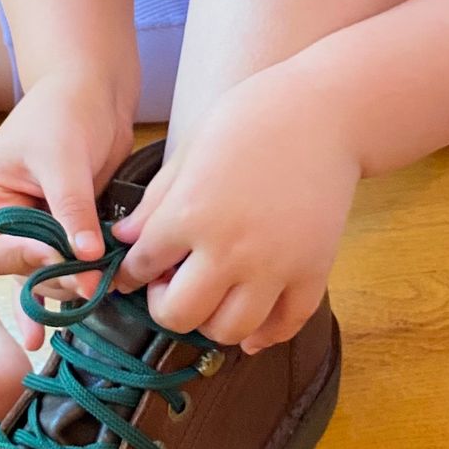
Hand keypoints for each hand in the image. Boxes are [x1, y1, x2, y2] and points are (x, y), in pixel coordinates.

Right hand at [0, 71, 133, 347]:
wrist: (96, 91)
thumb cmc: (66, 110)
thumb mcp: (63, 158)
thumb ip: (71, 209)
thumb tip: (84, 257)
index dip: (19, 259)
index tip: (56, 256)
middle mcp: (4, 221)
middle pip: (16, 269)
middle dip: (49, 279)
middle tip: (85, 285)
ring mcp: (36, 229)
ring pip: (43, 273)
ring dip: (65, 288)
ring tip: (80, 309)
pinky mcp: (67, 232)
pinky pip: (68, 265)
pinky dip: (75, 284)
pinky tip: (70, 320)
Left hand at [112, 62, 360, 352]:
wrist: (325, 113)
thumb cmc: (250, 121)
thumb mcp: (189, 152)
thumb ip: (156, 203)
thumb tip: (124, 240)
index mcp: (190, 215)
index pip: (141, 268)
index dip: (130, 274)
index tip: (133, 274)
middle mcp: (229, 250)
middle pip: (180, 316)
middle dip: (165, 308)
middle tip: (171, 287)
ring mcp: (275, 266)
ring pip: (230, 331)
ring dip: (211, 324)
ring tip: (211, 299)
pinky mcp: (312, 272)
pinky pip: (285, 325)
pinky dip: (265, 335)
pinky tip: (251, 329)